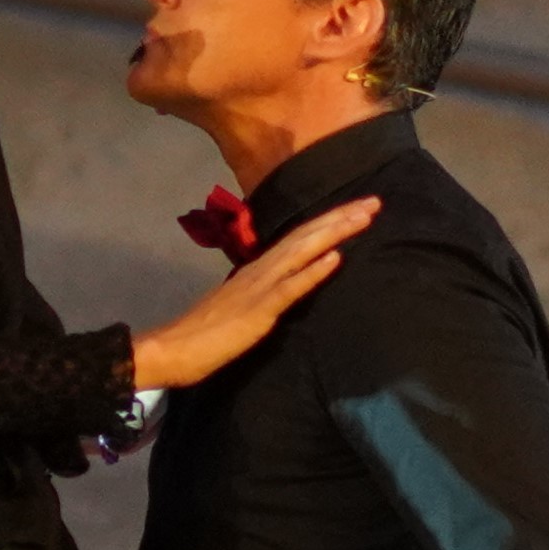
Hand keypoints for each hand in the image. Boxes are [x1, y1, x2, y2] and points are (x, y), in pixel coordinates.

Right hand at [132, 197, 379, 391]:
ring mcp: (260, 287)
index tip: (356, 210)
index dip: (328, 223)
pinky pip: (291, 288)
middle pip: (307, 236)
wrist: (172, 349)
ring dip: (335, 232)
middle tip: (375, 200)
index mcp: (258, 270)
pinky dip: (313, 271)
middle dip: (342, 218)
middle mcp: (261, 270)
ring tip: (364, 216)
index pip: (298, 239)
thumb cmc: (203, 334)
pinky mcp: (259, 311)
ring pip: (303, 252)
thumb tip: (282, 285)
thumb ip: (261, 291)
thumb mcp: (239, 305)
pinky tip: (335, 257)